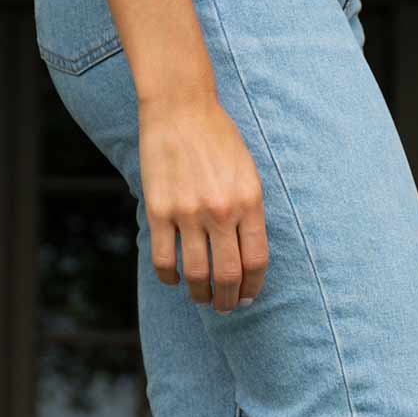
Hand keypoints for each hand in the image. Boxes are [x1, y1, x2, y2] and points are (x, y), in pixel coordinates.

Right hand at [138, 89, 269, 312]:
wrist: (181, 108)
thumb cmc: (218, 138)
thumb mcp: (248, 173)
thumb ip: (249, 212)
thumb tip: (246, 254)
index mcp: (249, 202)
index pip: (257, 261)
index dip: (254, 287)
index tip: (249, 298)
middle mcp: (221, 211)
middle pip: (228, 275)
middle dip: (228, 300)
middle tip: (224, 308)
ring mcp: (189, 212)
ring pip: (196, 274)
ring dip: (199, 295)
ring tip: (200, 298)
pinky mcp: (160, 210)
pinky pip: (164, 259)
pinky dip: (169, 277)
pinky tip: (174, 278)